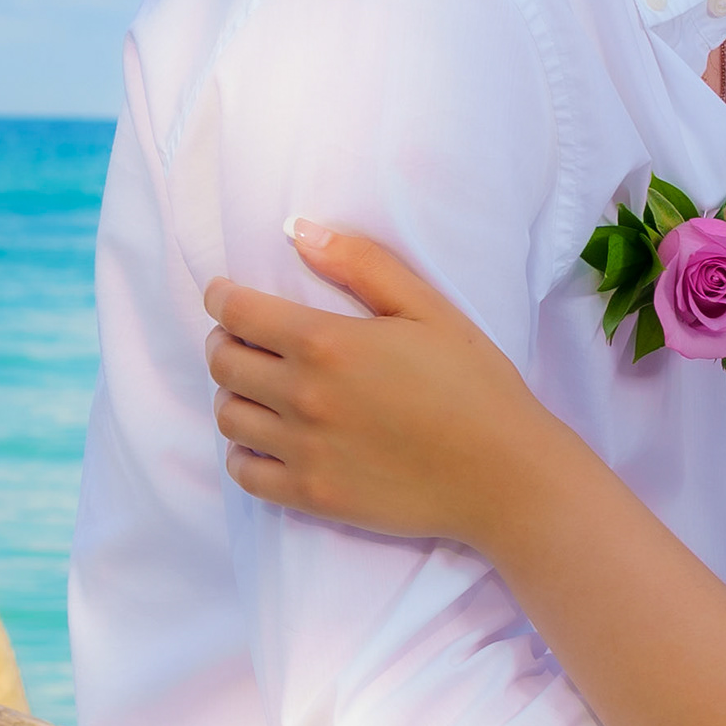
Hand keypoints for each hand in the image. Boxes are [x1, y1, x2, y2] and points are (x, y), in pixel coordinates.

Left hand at [207, 224, 562, 546]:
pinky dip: (243, 453)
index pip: (238, 312)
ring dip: (234, 395)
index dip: (222, 298)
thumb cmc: (476, 384)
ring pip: (228, 417)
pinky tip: (267, 441)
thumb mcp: (429, 308)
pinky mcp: (311, 495)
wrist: (503, 475)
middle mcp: (304, 397)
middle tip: (245, 340)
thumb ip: (362, 264)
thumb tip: (298, 230)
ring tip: (259, 389)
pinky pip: (245, 473)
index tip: (225, 295)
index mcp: (328, 343)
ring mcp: (304, 451)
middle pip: (224, 363)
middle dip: (225, 342)